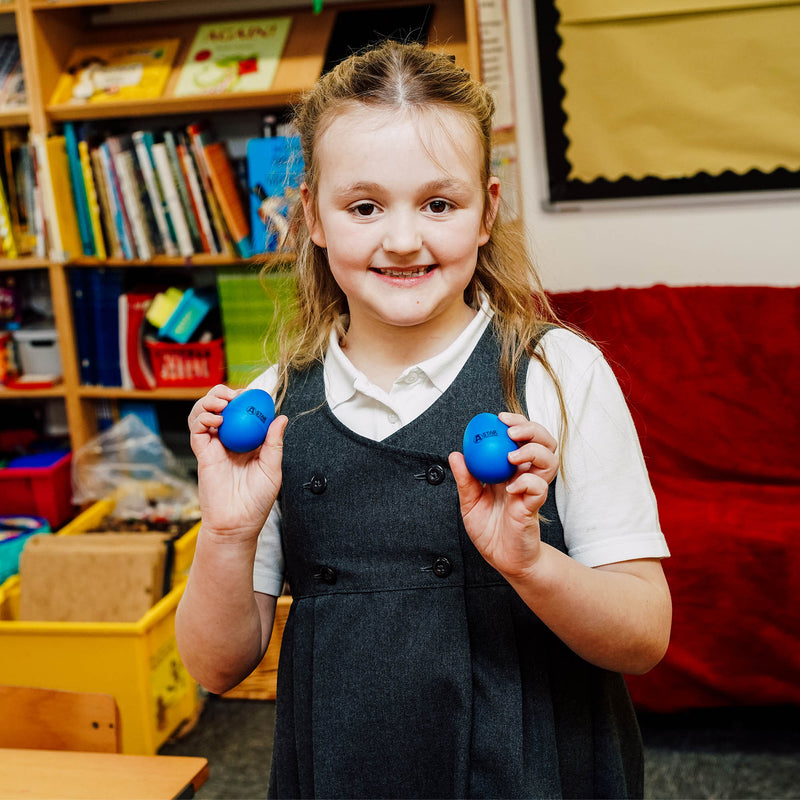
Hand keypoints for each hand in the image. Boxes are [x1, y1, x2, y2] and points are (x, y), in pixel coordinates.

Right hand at [188, 384, 287, 539]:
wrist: (237, 523)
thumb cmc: (256, 501)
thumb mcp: (272, 469)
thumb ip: (274, 444)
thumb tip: (281, 418)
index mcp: (247, 441)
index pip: (243, 412)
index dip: (245, 398)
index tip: (252, 394)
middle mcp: (229, 440)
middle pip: (220, 407)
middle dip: (223, 393)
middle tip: (234, 395)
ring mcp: (214, 445)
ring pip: (204, 413)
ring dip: (210, 401)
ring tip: (222, 403)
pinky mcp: (202, 453)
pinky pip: (197, 430)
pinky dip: (202, 418)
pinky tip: (215, 420)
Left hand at [449, 412, 558, 579]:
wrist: (503, 558)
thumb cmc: (490, 531)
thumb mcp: (469, 503)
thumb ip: (465, 480)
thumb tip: (455, 455)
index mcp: (512, 470)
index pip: (523, 438)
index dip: (517, 423)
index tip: (499, 418)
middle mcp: (526, 476)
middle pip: (544, 442)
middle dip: (532, 430)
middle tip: (512, 432)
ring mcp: (533, 490)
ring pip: (549, 460)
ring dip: (532, 451)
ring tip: (512, 457)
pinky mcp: (534, 507)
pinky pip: (539, 487)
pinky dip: (527, 482)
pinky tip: (511, 488)